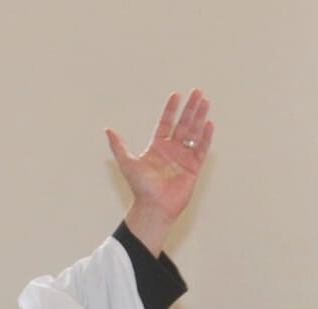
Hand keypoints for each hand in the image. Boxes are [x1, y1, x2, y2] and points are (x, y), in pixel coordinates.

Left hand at [107, 89, 214, 255]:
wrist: (154, 207)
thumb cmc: (140, 188)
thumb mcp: (127, 163)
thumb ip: (119, 146)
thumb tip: (108, 130)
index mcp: (157, 146)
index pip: (166, 122)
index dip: (171, 109)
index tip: (176, 95)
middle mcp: (172, 150)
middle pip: (183, 124)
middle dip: (190, 108)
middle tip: (197, 92)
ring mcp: (184, 158)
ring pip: (194, 133)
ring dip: (200, 117)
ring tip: (206, 102)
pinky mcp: (194, 168)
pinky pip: (201, 149)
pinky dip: (205, 137)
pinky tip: (209, 124)